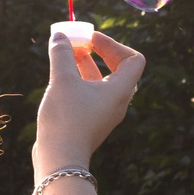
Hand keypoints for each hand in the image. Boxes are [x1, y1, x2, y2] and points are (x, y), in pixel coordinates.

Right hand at [36, 24, 145, 170]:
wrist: (60, 160)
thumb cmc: (66, 119)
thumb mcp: (63, 80)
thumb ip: (63, 54)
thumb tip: (60, 35)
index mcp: (120, 91)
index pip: (133, 60)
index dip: (114, 44)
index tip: (90, 38)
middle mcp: (117, 102)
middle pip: (117, 69)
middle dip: (98, 52)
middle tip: (78, 42)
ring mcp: (104, 113)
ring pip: (100, 81)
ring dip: (86, 64)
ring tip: (65, 53)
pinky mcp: (90, 121)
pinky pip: (90, 94)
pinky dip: (79, 79)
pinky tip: (60, 75)